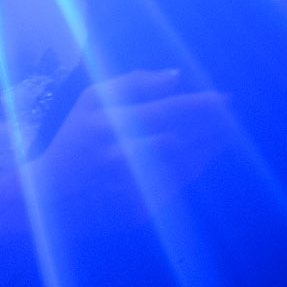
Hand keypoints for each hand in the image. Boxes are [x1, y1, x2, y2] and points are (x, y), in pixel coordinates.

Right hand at [25, 68, 233, 235]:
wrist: (52, 198)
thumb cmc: (75, 140)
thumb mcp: (90, 101)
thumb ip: (132, 84)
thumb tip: (176, 77)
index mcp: (109, 124)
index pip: (165, 111)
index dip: (200, 105)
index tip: (226, 98)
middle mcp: (122, 156)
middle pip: (181, 138)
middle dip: (213, 127)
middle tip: (234, 116)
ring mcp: (131, 186)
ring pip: (184, 164)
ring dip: (211, 147)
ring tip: (229, 133)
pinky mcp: (139, 209)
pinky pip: (178, 186)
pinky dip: (196, 169)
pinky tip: (207, 155)